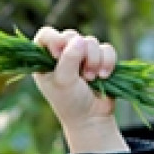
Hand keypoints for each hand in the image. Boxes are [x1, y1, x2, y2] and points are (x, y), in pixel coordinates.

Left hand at [32, 27, 127, 153]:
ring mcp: (82, 55)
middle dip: (79, 54)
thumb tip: (80, 40)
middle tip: (81, 75)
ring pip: (91, 41)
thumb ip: (68, 60)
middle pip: (71, 36)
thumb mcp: (63, 82)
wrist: (92, 118)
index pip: (46, 35)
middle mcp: (63, 54)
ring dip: (94, 60)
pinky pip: (107, 49)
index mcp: (46, 59)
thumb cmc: (70, 102)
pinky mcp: (100, 58)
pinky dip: (107, 61)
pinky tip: (104, 75)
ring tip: (91, 78)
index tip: (59, 54)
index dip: (54, 39)